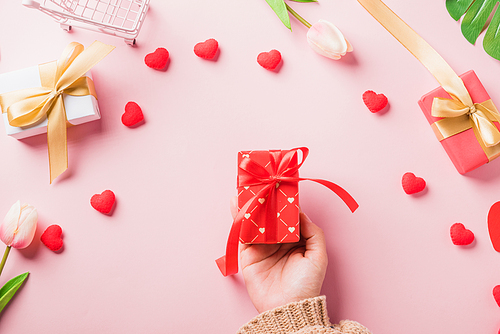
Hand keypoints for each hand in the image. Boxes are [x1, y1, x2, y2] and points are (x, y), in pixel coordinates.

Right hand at [230, 197, 327, 313]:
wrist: (287, 308)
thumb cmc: (306, 284)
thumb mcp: (318, 256)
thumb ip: (313, 232)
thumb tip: (300, 213)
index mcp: (294, 241)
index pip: (287, 217)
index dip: (284, 203)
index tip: (280, 187)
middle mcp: (277, 242)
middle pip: (269, 217)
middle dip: (265, 202)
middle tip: (260, 185)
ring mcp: (261, 248)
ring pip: (255, 223)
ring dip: (250, 207)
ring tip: (246, 191)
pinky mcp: (248, 255)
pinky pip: (243, 235)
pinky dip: (240, 220)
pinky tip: (238, 206)